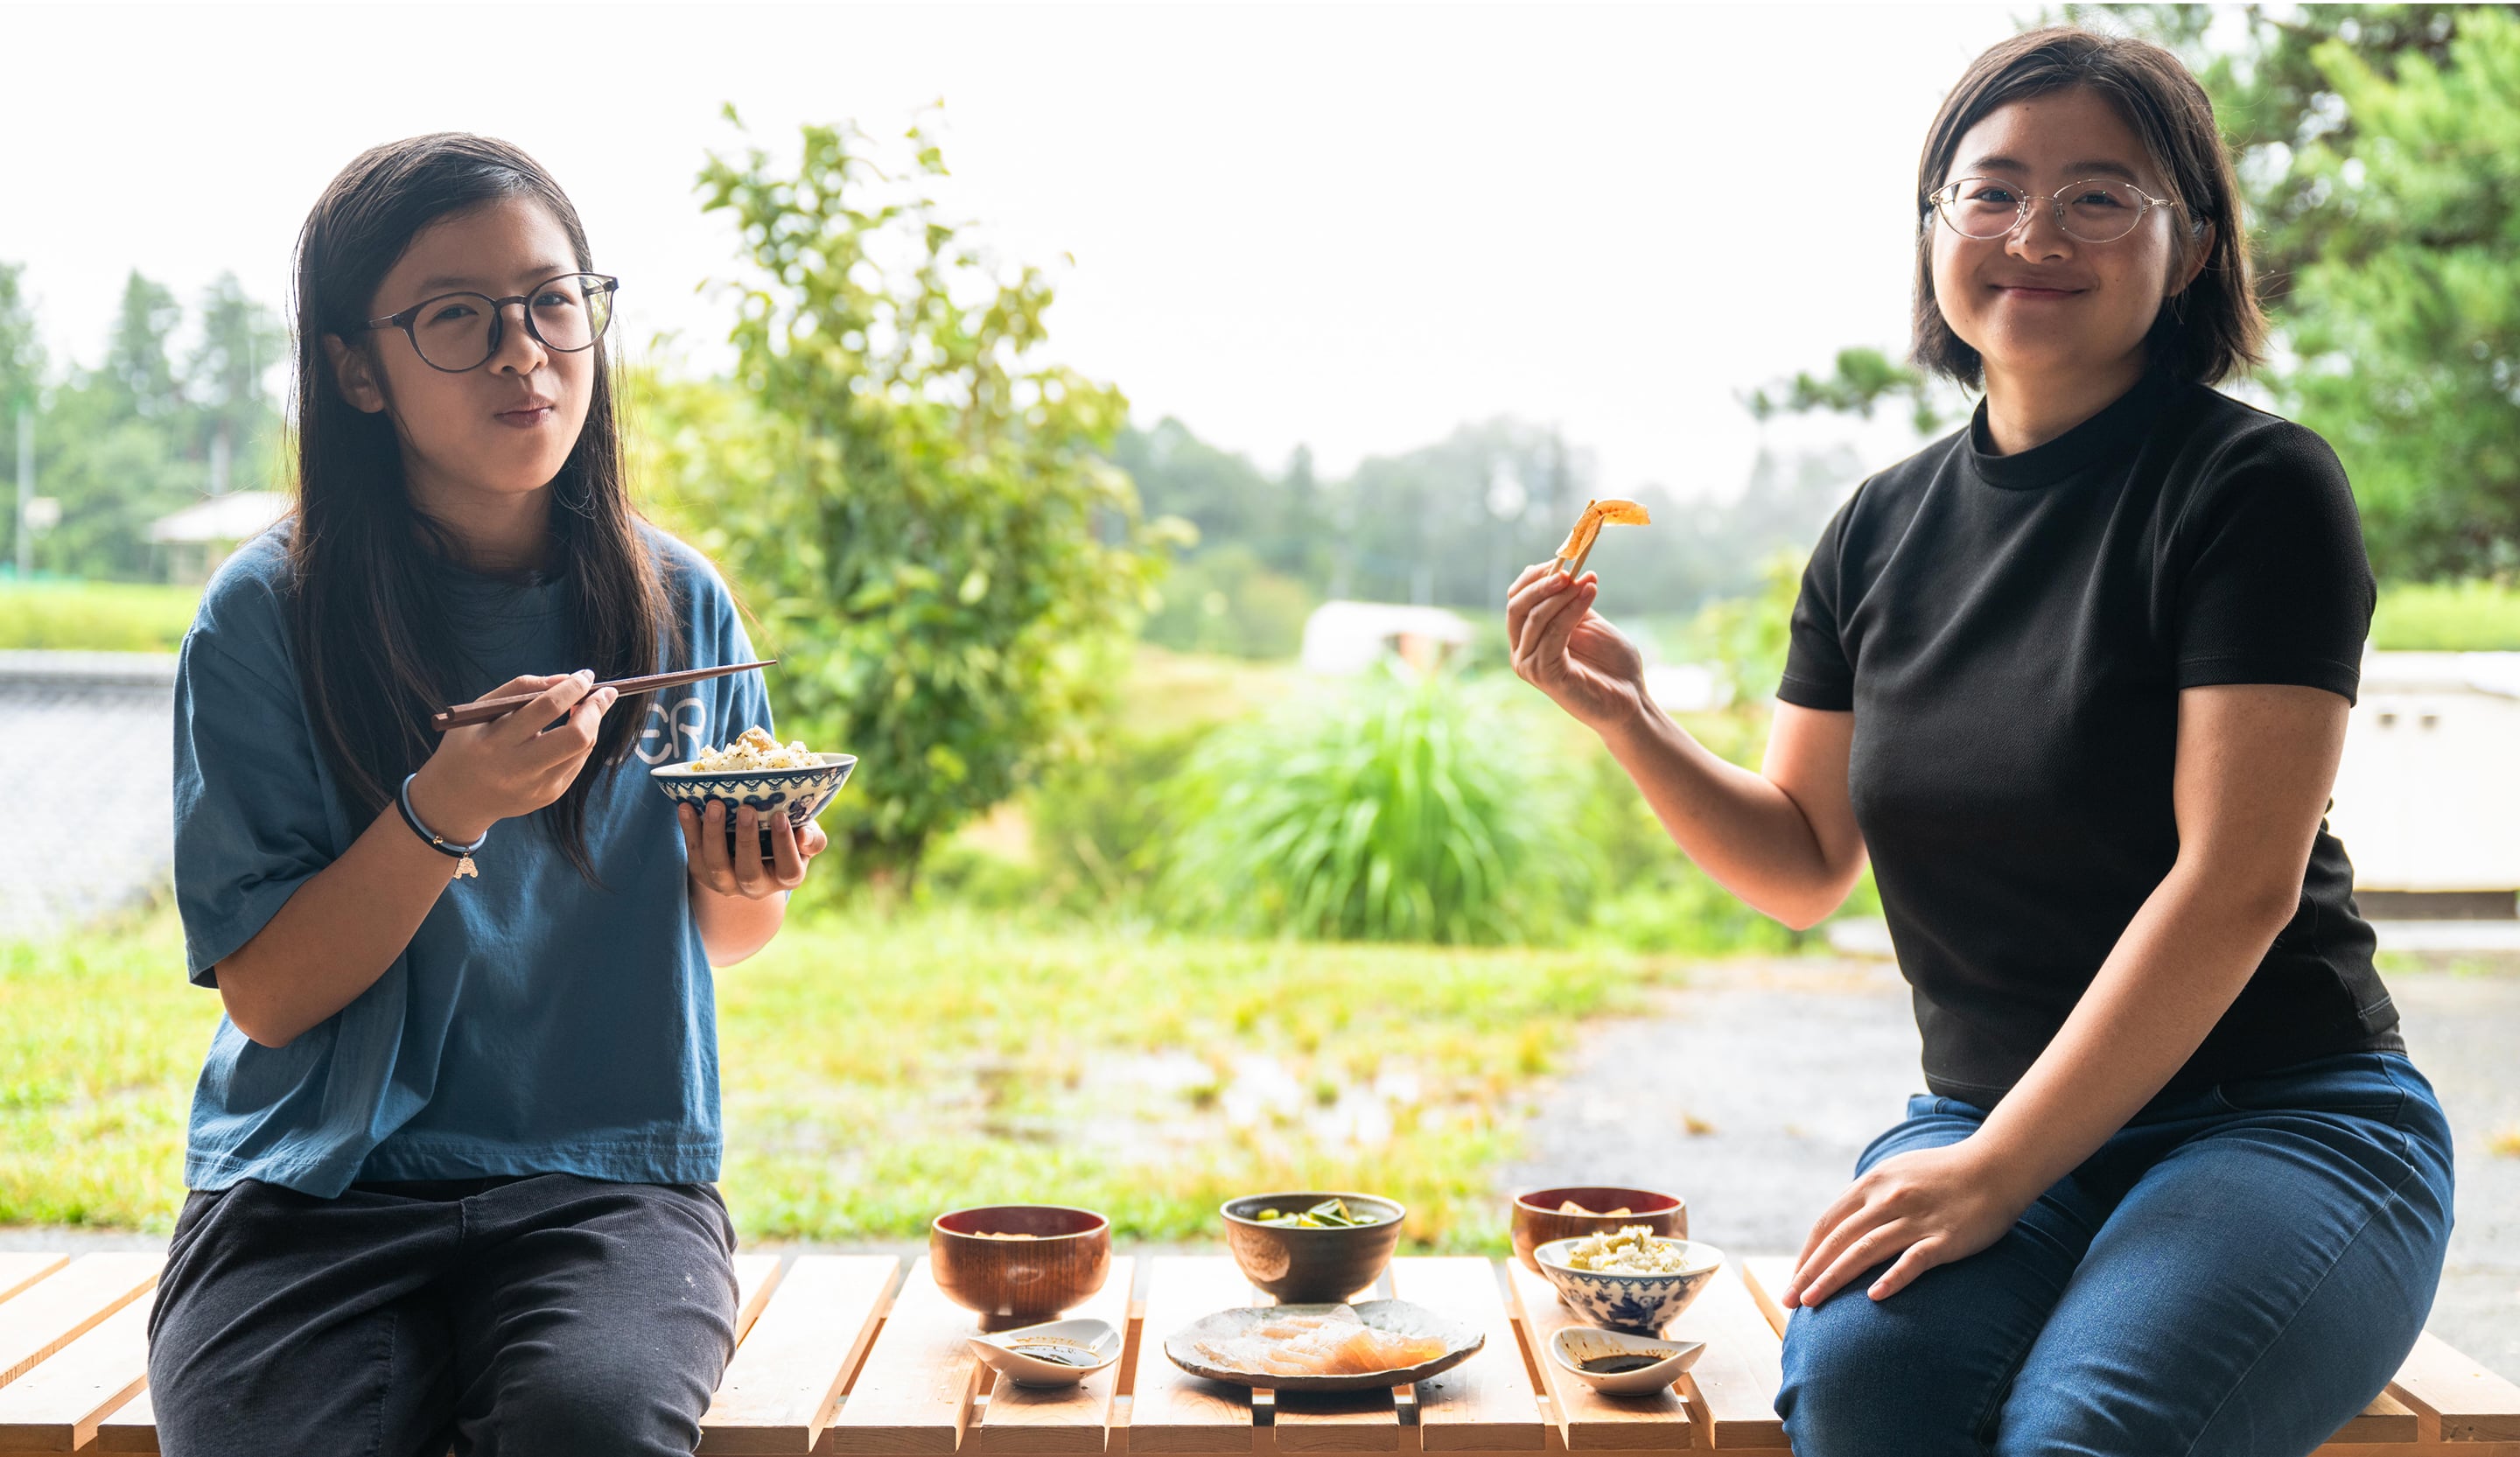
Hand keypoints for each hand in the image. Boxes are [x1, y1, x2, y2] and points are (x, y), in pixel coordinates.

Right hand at [408, 671, 616, 841]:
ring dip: (592, 723)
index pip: (545, 709)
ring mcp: (537, 787)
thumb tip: (567, 678)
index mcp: (496, 742)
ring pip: (583, 750)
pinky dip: (582, 742)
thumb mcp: (481, 710)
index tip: (585, 674)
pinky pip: (577, 763)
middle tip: (604, 693)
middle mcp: (518, 769)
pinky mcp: (549, 796)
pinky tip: (574, 730)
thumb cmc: (469, 744)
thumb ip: (522, 688)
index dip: (572, 688)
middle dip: (596, 709)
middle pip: (576, 737)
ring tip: (587, 707)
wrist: (456, 800)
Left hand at [680, 801, 826, 899]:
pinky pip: (694, 857)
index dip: (784, 845)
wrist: (756, 850)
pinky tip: (687, 807)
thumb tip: (803, 835)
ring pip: (717, 867)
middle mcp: (757, 887)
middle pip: (748, 872)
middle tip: (745, 808)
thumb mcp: (805, 836)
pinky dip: (689, 831)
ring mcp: (728, 884)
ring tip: (715, 805)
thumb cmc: (787, 837)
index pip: (788, 869)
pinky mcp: (705, 875)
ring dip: (714, 835)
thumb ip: (812, 838)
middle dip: (746, 840)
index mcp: (787, 877)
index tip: (780, 816)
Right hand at [1506, 562, 1650, 731]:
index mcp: (1528, 639)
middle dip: (1542, 583)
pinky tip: (1591, 594)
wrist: (1630, 701)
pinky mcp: (1545, 675)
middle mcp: (1522, 652)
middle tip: (1570, 570)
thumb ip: (1569, 601)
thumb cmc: (1611, 665)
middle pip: (1516, 606)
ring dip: (1563, 594)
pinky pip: (1554, 633)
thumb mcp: (1587, 622)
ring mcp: (1529, 665)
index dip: (1534, 577)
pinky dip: (1572, 609)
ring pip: (1535, 617)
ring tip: (1589, 581)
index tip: (1563, 559)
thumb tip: (1561, 568)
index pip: (1516, 600)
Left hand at [1781, 1140, 2030, 1307]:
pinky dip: (1892, 1278)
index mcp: (1873, 1184)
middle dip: (1809, 1272)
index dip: (1808, 1253)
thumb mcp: (1897, 1173)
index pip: (1828, 1223)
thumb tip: (1844, 1223)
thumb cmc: (1945, 1174)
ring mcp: (1916, 1218)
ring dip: (1834, 1278)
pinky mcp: (1944, 1237)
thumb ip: (1870, 1196)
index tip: (1794, 1278)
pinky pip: (1913, 1260)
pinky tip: (1874, 1298)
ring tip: (1812, 1303)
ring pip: (1865, 1250)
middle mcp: (1888, 1199)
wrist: (1997, 1165)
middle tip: (1790, 1301)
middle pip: (1839, 1240)